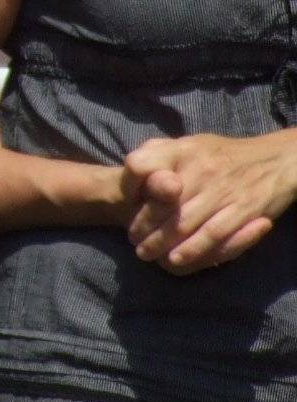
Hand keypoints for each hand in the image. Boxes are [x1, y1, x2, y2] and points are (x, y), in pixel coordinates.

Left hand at [122, 131, 296, 274]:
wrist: (277, 159)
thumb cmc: (223, 154)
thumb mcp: (190, 143)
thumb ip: (160, 152)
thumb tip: (133, 167)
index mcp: (182, 150)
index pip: (141, 164)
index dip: (129, 185)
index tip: (125, 205)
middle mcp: (200, 169)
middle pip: (161, 204)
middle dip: (143, 227)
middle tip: (133, 242)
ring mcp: (223, 190)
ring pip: (184, 223)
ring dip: (162, 243)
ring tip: (147, 254)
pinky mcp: (245, 210)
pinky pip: (214, 234)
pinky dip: (193, 249)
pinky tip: (177, 259)